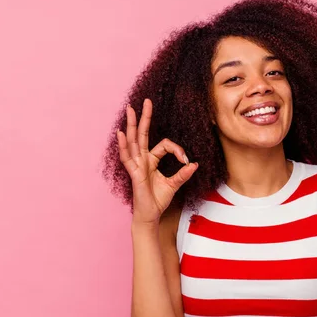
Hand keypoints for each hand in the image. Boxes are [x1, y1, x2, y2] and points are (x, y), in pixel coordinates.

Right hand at [117, 99, 197, 224]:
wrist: (151, 215)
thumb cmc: (158, 200)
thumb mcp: (174, 184)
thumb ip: (183, 174)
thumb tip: (195, 164)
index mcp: (151, 160)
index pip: (164, 144)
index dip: (177, 149)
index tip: (186, 160)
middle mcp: (142, 159)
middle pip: (142, 134)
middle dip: (144, 117)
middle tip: (146, 101)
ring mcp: (136, 165)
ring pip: (133, 141)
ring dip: (131, 124)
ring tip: (130, 109)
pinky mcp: (134, 173)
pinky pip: (127, 157)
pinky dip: (124, 145)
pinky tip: (122, 133)